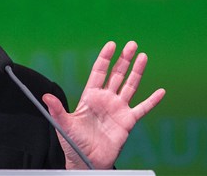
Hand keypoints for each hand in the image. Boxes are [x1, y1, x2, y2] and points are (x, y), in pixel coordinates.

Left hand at [42, 40, 164, 169]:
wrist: (87, 161)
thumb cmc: (73, 143)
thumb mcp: (64, 125)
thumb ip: (57, 110)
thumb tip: (45, 97)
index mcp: (90, 96)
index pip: (99, 72)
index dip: (105, 58)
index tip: (111, 44)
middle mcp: (106, 99)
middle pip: (117, 74)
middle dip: (124, 59)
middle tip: (131, 44)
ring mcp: (118, 109)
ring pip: (130, 86)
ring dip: (137, 72)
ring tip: (143, 56)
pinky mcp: (127, 121)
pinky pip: (142, 109)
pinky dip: (152, 101)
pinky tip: (160, 91)